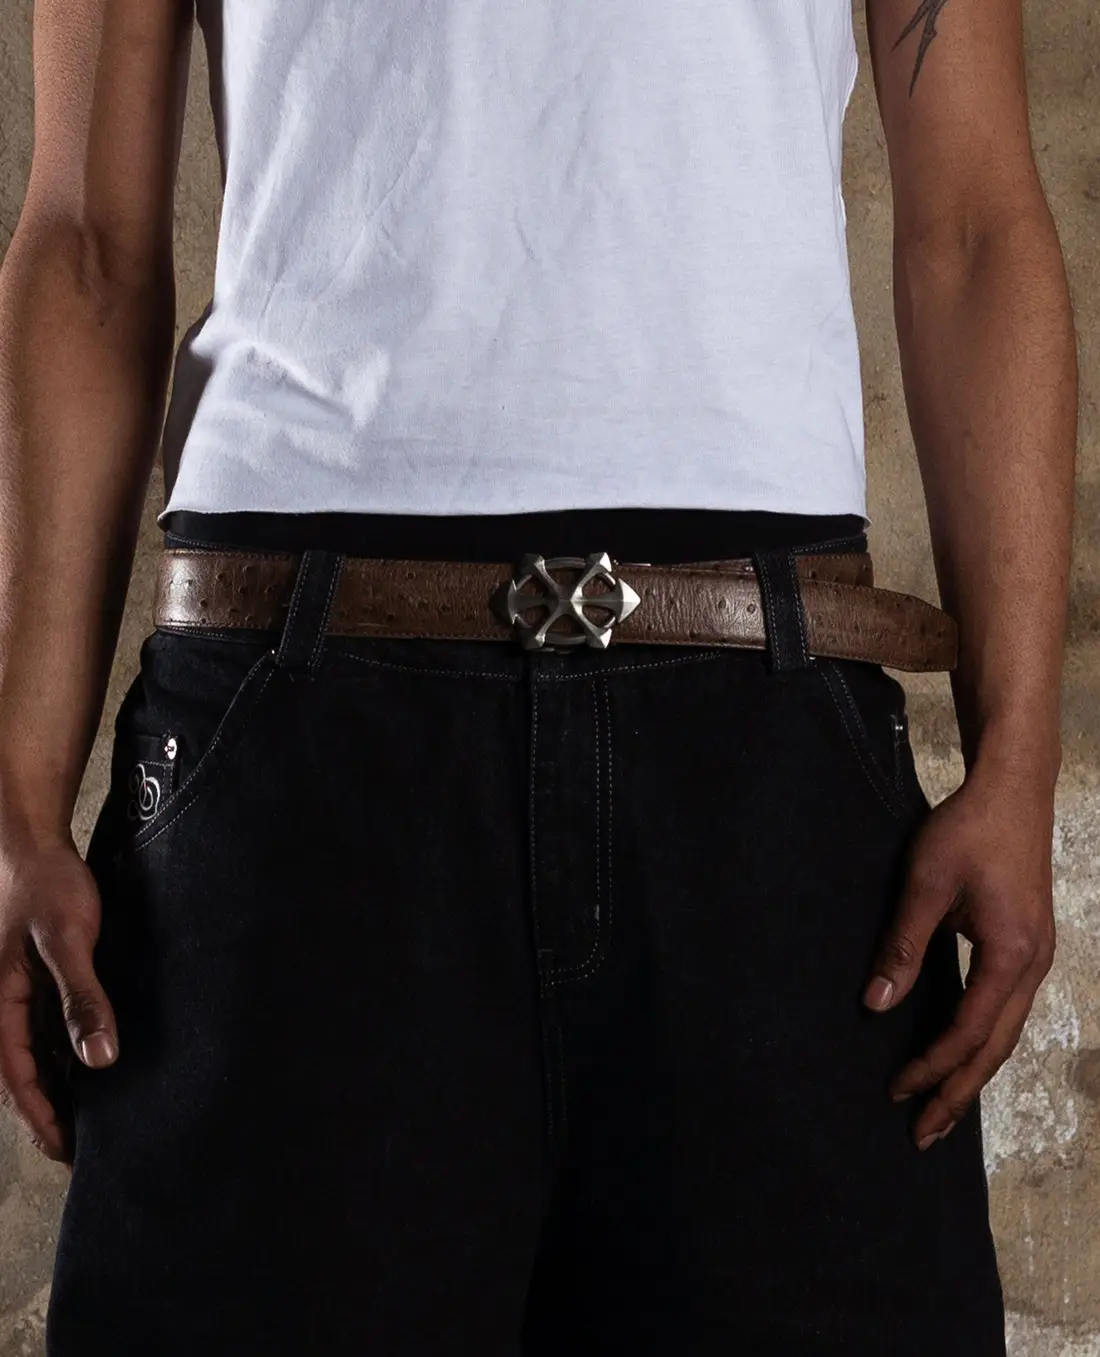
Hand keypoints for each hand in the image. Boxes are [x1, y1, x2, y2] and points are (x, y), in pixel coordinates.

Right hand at [0, 829, 118, 1163]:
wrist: (32, 844)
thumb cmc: (44, 887)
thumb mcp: (66, 941)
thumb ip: (81, 997)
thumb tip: (99, 1059)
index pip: (17, 1078)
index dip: (40, 1119)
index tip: (66, 1153)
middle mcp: (3, 1006)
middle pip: (24, 1074)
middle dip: (47, 1115)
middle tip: (83, 1152)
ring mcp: (19, 993)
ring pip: (37, 1054)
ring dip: (59, 1088)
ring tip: (94, 1122)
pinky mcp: (37, 979)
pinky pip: (47, 1028)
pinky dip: (66, 1054)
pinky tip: (94, 1066)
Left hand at [861, 762, 1056, 1149]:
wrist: (1013, 790)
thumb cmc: (968, 830)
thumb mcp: (926, 884)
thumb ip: (903, 945)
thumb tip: (875, 1003)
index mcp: (1011, 955)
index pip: (970, 1031)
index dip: (934, 1066)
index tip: (898, 1091)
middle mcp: (1033, 965)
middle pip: (996, 1047)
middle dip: (958, 1092)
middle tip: (923, 1134)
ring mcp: (1036, 957)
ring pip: (1005, 1033)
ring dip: (972, 1072)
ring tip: (941, 1109)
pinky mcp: (1028, 946)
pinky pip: (1007, 1011)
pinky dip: (983, 1041)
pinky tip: (962, 1055)